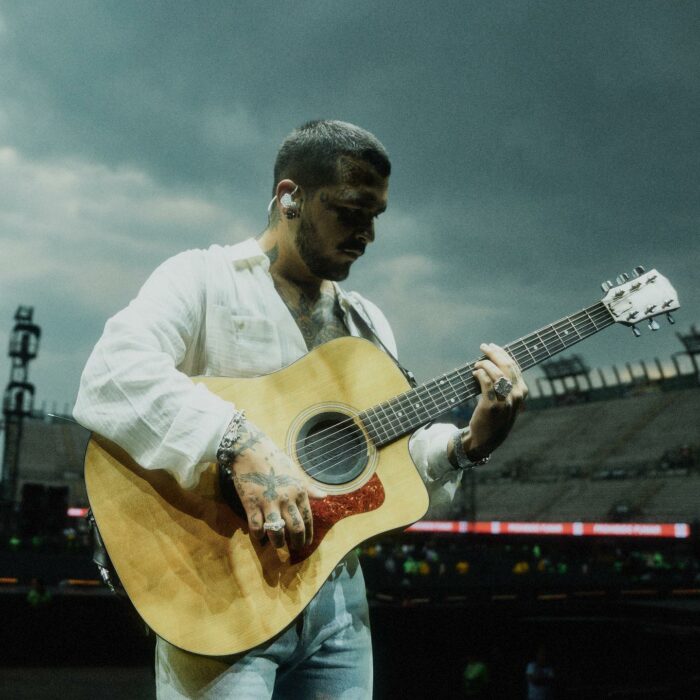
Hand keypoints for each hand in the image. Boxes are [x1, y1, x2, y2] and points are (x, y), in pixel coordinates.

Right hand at [231, 420, 324, 549]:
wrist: (251, 449)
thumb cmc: (275, 460)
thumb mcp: (295, 472)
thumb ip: (309, 487)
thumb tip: (325, 496)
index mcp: (299, 491)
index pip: (308, 518)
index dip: (309, 534)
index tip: (307, 543)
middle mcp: (286, 498)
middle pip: (296, 528)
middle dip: (297, 542)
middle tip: (295, 549)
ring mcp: (268, 502)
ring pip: (277, 531)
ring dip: (278, 543)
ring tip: (278, 545)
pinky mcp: (251, 504)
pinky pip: (256, 526)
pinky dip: (258, 535)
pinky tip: (259, 536)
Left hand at [465, 343, 527, 458]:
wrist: (487, 439)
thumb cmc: (495, 417)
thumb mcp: (507, 400)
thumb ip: (506, 384)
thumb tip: (494, 361)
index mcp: (522, 391)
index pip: (514, 366)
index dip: (502, 354)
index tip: (492, 347)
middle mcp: (516, 395)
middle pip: (506, 366)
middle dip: (494, 353)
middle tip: (483, 346)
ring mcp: (505, 401)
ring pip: (496, 373)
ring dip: (484, 364)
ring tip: (477, 364)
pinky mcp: (492, 405)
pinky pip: (486, 382)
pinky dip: (480, 373)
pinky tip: (475, 373)